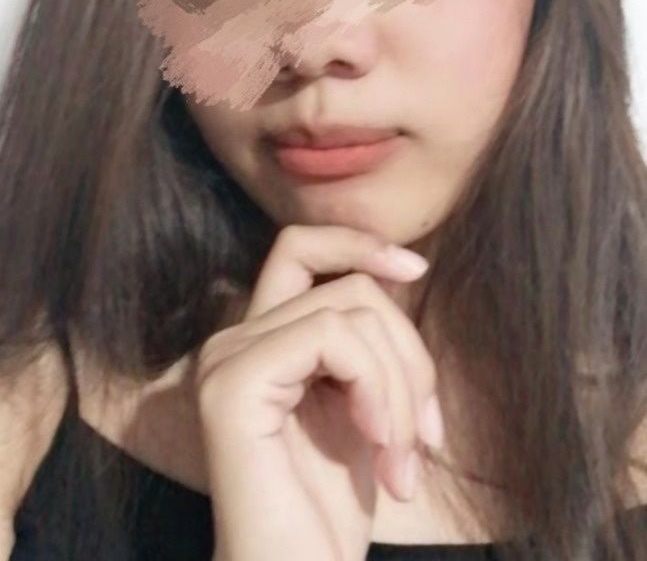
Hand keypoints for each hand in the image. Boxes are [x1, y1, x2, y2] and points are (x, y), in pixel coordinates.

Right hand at [195, 225, 444, 560]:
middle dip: (409, 355)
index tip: (415, 268)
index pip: (300, 248)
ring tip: (404, 460)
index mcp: (260, 341)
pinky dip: (377, 387)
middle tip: (425, 437)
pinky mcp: (233, 382)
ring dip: (402, 386)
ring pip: (350, 309)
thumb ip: (366, 341)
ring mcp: (227, 358)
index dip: (357, 243)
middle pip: (349, 286)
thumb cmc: (332, 511)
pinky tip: (380, 447)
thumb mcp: (364, 404)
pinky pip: (330, 335)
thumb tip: (400, 270)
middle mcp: (233, 340)